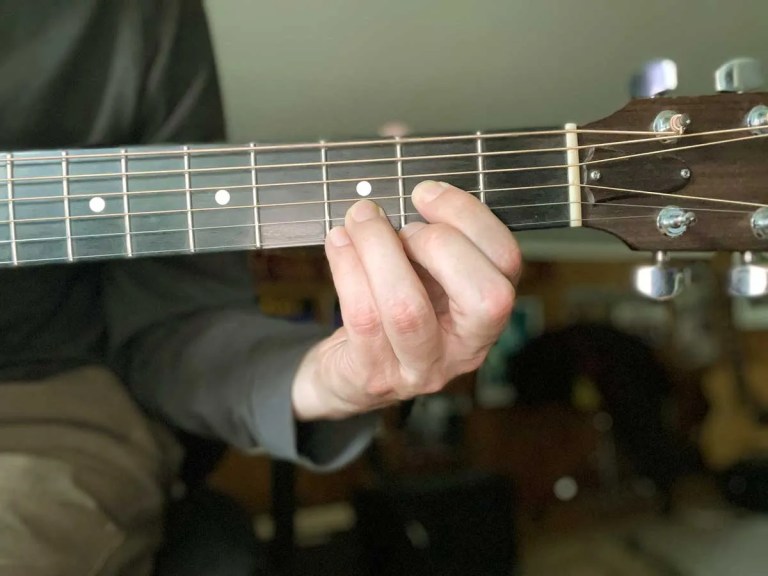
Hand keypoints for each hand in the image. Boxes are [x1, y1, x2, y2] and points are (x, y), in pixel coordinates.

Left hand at [291, 180, 520, 420]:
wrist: (350, 374)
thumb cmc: (393, 311)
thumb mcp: (426, 277)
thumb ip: (434, 242)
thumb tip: (419, 193)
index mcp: (487, 313)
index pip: (507, 262)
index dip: (469, 218)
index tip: (426, 192)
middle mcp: (465, 348)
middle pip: (483, 297)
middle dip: (436, 242)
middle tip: (400, 227)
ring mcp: (421, 368)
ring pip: (408, 309)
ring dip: (379, 249)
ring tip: (360, 221)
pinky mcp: (375, 376)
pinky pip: (363, 317)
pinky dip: (347, 268)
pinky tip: (338, 242)